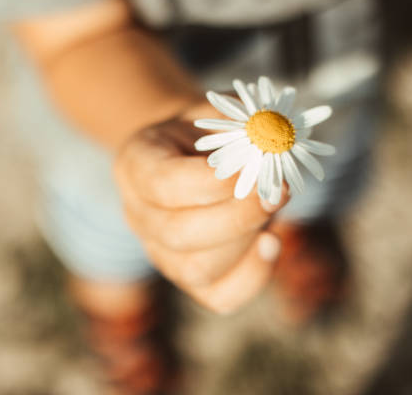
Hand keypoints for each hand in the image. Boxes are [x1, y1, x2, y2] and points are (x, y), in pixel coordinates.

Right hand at [114, 106, 289, 313]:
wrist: (193, 157)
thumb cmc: (208, 134)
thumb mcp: (219, 113)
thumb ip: (244, 123)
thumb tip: (276, 144)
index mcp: (135, 165)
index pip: (164, 185)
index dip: (214, 182)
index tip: (256, 165)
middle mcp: (139, 215)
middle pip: (178, 234)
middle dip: (238, 216)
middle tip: (276, 191)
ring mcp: (160, 252)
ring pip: (197, 269)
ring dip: (247, 241)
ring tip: (272, 206)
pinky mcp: (188, 278)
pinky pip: (218, 297)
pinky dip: (252, 276)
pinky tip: (271, 243)